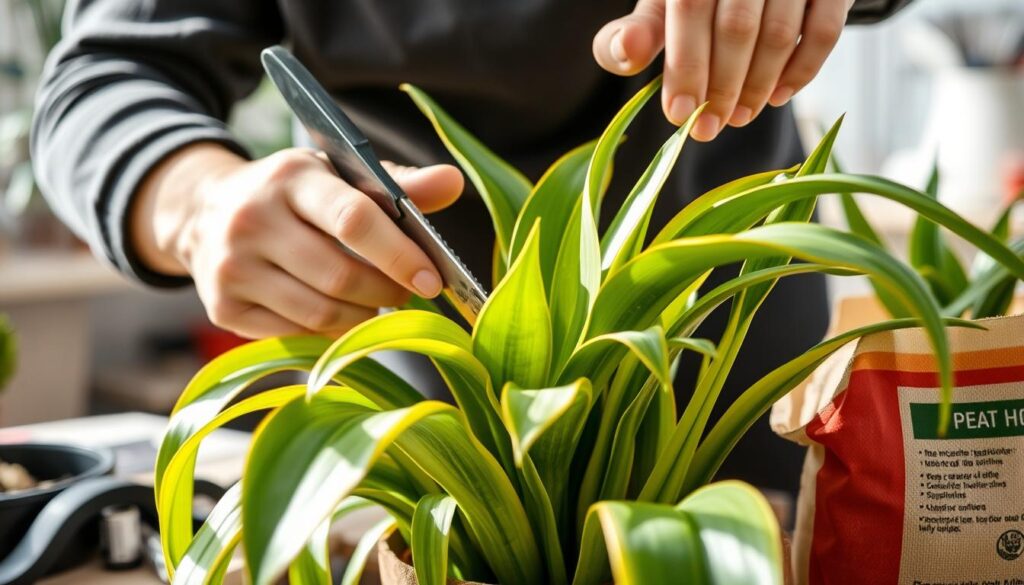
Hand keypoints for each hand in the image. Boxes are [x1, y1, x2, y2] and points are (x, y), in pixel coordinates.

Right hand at [131, 144, 462, 338]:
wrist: (204, 213)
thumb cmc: (294, 195)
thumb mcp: (338, 175)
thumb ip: (399, 183)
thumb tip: (454, 182)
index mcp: (291, 177)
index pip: (354, 219)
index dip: (399, 255)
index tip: (432, 280)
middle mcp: (252, 219)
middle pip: (340, 276)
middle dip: (387, 292)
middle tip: (407, 293)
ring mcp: (231, 267)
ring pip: (321, 312)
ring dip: (363, 317)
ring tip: (376, 303)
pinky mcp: (223, 307)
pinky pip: (297, 333)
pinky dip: (329, 331)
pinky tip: (339, 314)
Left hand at [593, 0, 854, 140]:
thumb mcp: (663, 8)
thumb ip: (637, 33)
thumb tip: (627, 52)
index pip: (689, 8)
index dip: (685, 65)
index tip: (679, 114)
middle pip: (737, 27)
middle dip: (721, 88)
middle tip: (708, 128)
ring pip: (778, 34)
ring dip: (757, 87)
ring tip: (737, 118)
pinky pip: (824, 32)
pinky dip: (801, 71)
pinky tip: (777, 97)